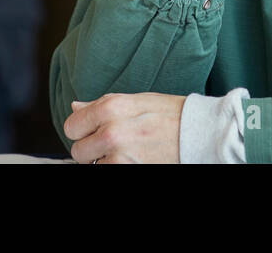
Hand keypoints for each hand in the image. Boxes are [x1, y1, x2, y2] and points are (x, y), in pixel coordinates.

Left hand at [64, 92, 184, 163]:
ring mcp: (119, 157)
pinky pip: (109, 171)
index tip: (91, 132)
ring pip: (93, 166)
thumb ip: (100, 105)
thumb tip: (76, 108)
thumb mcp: (134, 100)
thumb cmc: (170, 114)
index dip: (81, 130)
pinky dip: (116, 167)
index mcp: (110, 108)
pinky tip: (131, 160)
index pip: (71, 127)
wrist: (199, 133)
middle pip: (78, 151)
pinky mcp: (129, 171)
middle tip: (111, 144)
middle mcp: (111, 132)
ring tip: (125, 152)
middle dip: (91, 150)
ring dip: (104, 161)